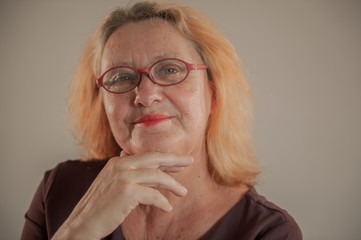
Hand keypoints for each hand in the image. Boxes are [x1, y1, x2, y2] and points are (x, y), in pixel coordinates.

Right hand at [52, 152, 192, 239]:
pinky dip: (162, 201)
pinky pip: (153, 194)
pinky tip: (167, 208)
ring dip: (173, 184)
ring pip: (157, 176)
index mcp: (118, 162)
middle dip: (174, 161)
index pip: (147, 156)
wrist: (83, 224)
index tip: (179, 162)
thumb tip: (152, 170)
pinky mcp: (126, 191)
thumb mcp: (115, 185)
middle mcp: (120, 165)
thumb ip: (131, 175)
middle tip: (190, 162)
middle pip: (155, 159)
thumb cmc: (101, 207)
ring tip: (183, 192)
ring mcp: (123, 176)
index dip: (165, 159)